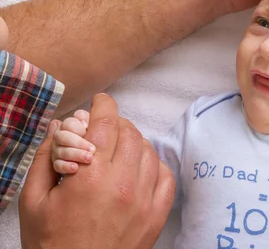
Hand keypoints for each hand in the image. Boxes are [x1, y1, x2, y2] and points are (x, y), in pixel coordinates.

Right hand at [19, 94, 174, 248]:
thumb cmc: (51, 244)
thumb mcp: (33, 201)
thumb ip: (46, 159)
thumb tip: (61, 127)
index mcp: (91, 177)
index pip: (105, 124)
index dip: (103, 106)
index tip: (100, 102)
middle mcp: (123, 184)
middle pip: (130, 134)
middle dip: (116, 123)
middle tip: (104, 127)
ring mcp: (144, 200)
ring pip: (149, 151)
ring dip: (135, 141)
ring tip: (120, 146)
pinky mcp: (157, 216)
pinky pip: (166, 177)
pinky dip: (156, 165)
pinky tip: (141, 166)